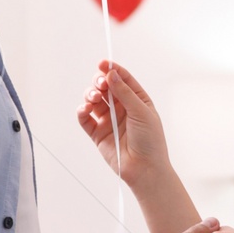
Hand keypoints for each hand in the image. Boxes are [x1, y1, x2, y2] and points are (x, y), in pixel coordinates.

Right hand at [77, 61, 170, 190]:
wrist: (145, 169)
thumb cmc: (151, 141)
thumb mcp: (141, 112)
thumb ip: (125, 93)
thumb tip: (111, 74)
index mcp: (136, 100)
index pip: (122, 79)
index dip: (112, 70)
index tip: (103, 63)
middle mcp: (122, 108)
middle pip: (105, 88)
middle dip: (99, 82)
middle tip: (100, 85)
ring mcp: (109, 120)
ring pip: (94, 101)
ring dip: (90, 95)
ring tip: (93, 99)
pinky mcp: (98, 134)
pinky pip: (85, 119)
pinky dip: (82, 111)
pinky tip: (85, 109)